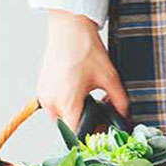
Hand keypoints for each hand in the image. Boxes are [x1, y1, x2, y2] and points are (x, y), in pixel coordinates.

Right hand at [37, 11, 129, 132]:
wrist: (69, 28)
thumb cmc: (86, 50)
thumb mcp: (110, 78)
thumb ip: (120, 102)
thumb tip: (124, 116)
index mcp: (68, 102)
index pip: (76, 134)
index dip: (90, 137)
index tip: (101, 133)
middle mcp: (52, 102)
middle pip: (68, 128)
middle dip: (84, 125)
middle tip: (100, 114)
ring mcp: (44, 95)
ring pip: (60, 119)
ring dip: (74, 116)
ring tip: (88, 101)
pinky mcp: (42, 88)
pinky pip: (53, 107)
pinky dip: (65, 106)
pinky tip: (77, 94)